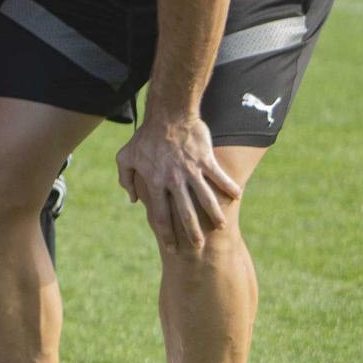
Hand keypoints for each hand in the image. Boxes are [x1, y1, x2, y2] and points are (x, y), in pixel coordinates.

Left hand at [115, 114, 240, 251]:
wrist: (166, 114)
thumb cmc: (145, 137)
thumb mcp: (126, 156)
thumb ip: (126, 178)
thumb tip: (132, 199)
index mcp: (155, 181)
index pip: (160, 214)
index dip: (166, 233)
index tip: (171, 248)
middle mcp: (174, 179)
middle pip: (184, 213)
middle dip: (192, 233)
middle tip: (199, 248)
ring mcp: (191, 170)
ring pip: (206, 199)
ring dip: (214, 215)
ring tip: (221, 227)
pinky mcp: (206, 160)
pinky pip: (220, 177)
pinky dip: (229, 187)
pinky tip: (236, 196)